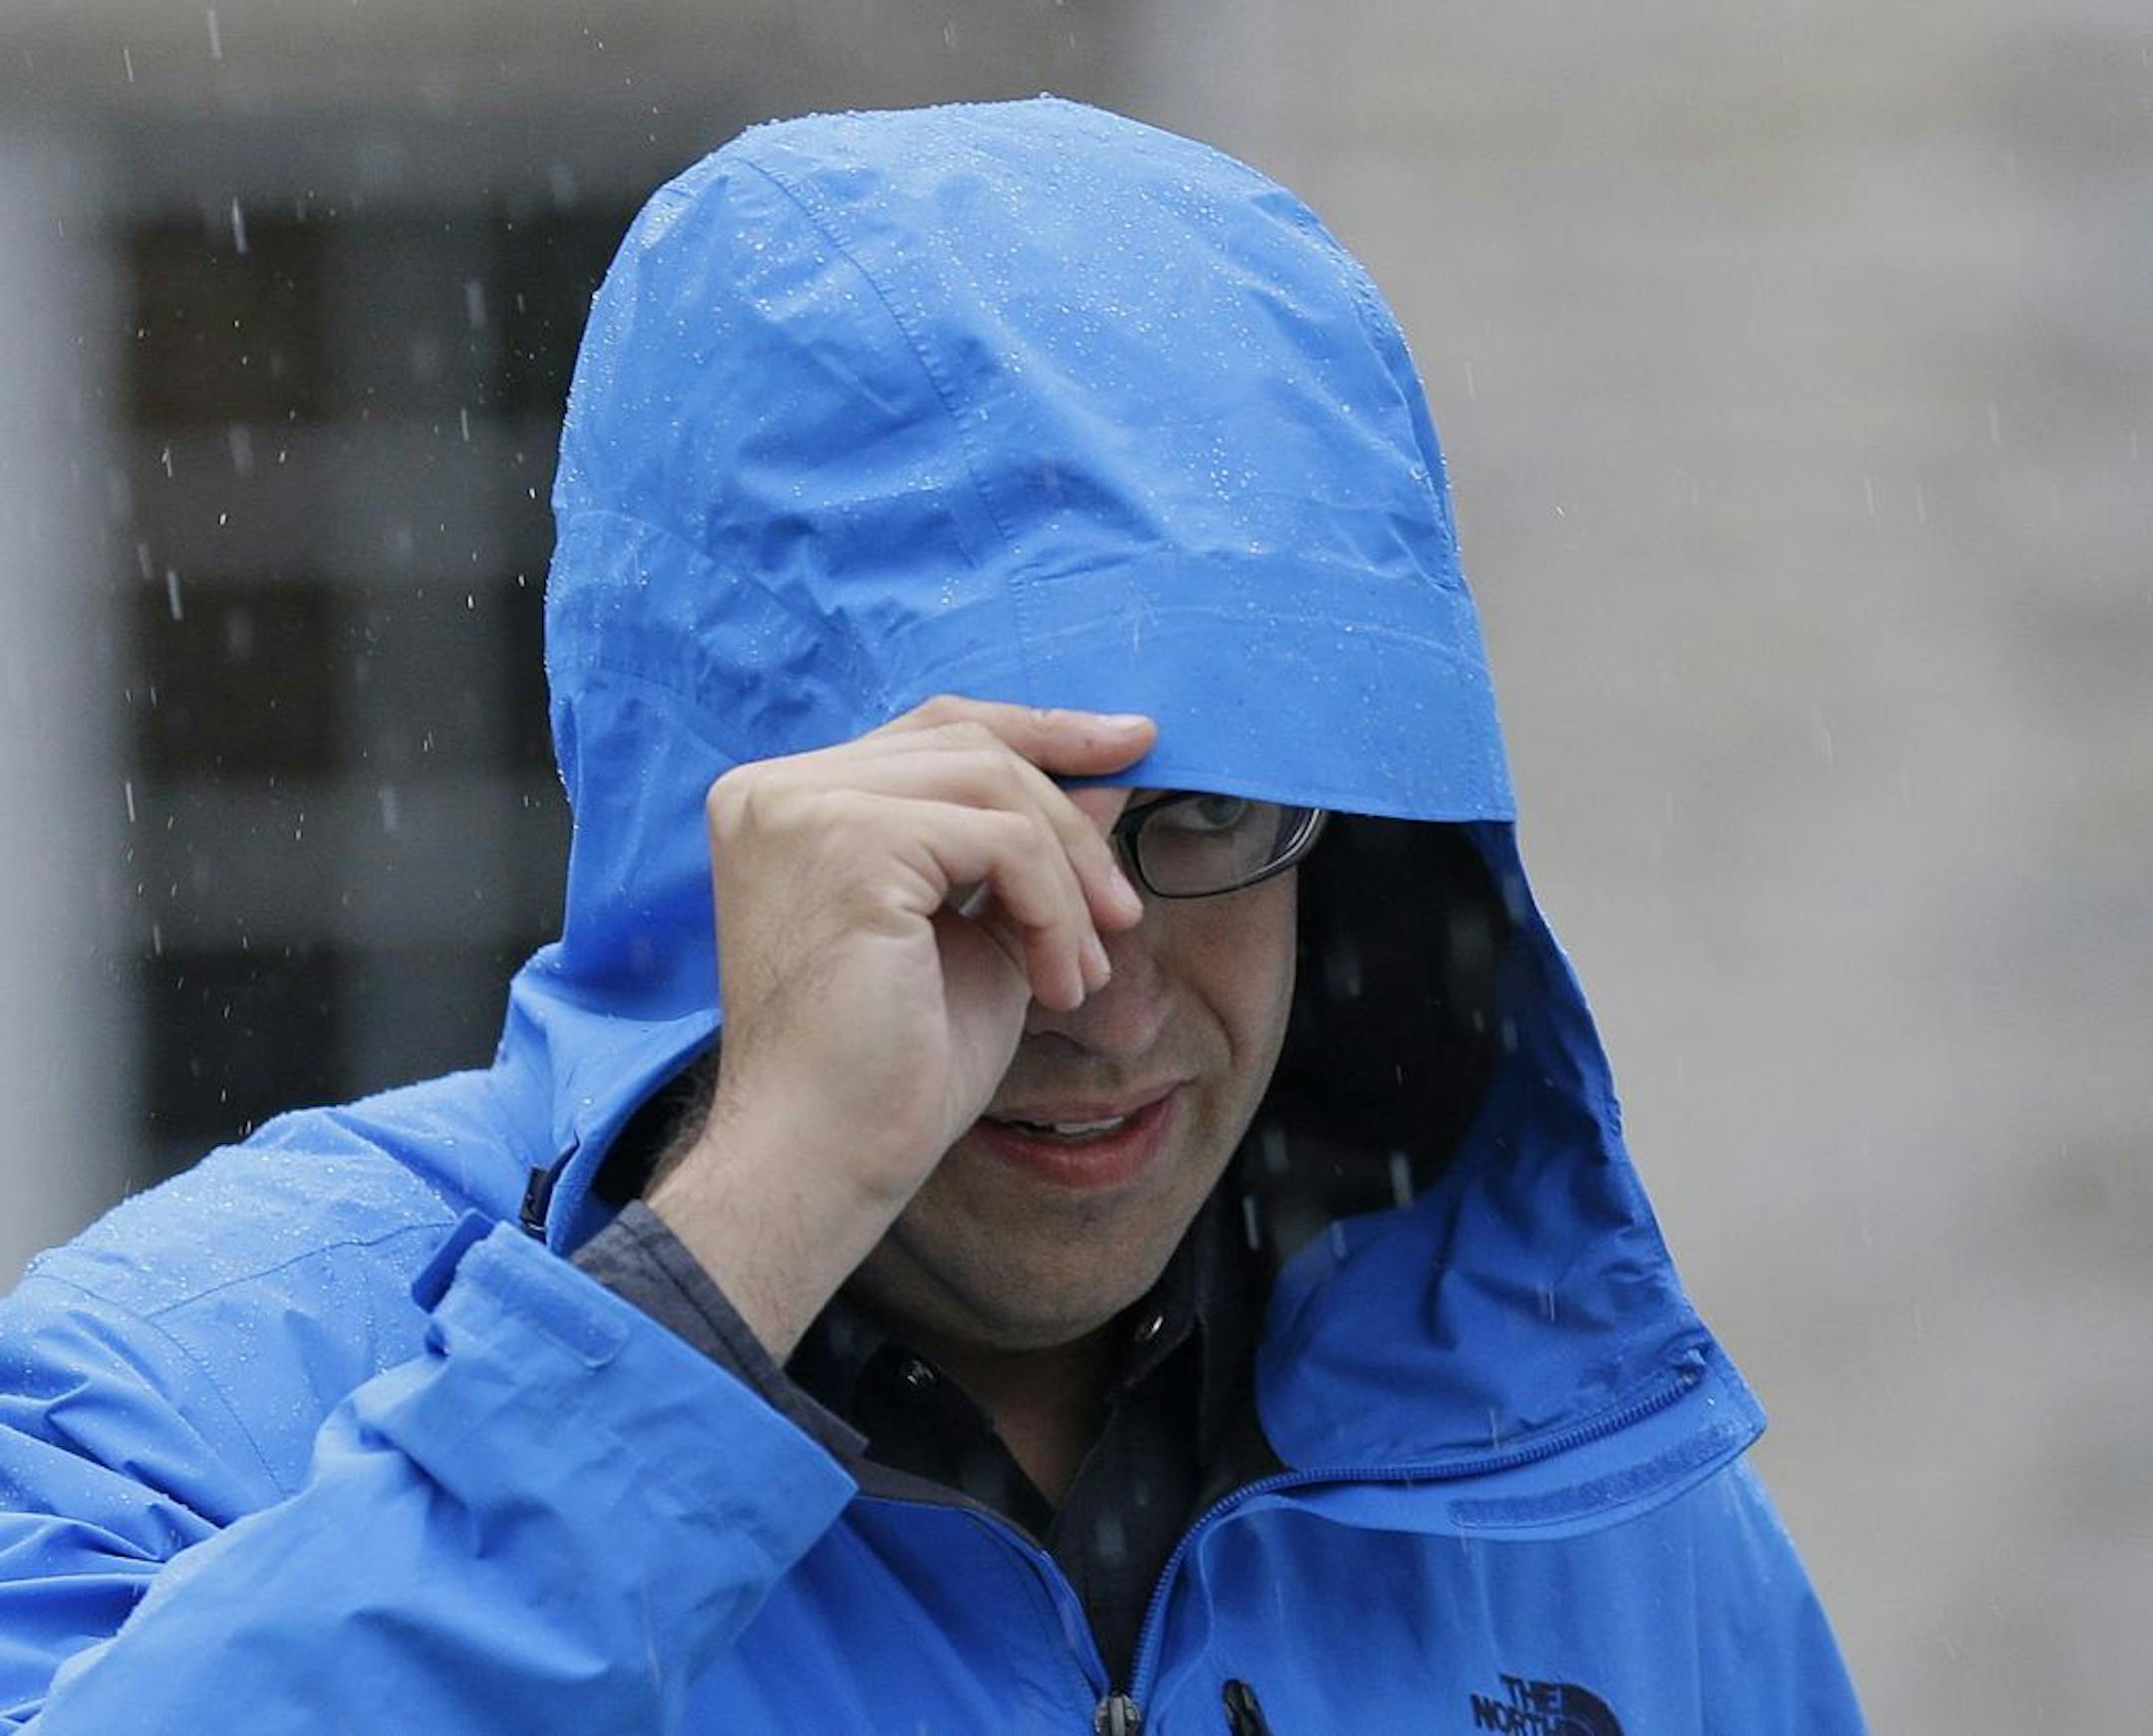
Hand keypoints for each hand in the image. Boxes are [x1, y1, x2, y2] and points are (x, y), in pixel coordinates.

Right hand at [646, 695, 1154, 1356]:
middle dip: (1070, 812)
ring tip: (1087, 969)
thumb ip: (1026, 846)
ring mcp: (804, 808)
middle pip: (967, 741)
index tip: (1131, 746)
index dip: (1039, 733)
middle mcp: (777, 790)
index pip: (933, 732)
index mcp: (786, 803)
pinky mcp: (848, 841)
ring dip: (1068, 878)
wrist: (824, 1161)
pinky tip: (1059, 985)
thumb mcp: (979, 930)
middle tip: (1126, 906)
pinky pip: (1002, 842)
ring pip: (994, 784)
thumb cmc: (885, 1071)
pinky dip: (1054, 912)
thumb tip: (1107, 773)